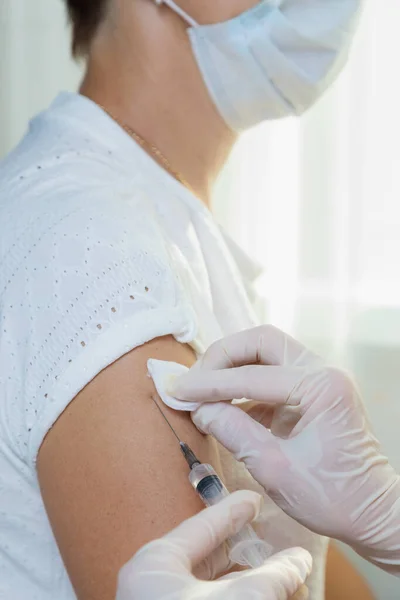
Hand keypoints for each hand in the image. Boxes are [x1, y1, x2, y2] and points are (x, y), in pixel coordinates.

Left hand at [116, 490, 310, 599]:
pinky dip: (236, 595)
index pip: (202, 525)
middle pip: (205, 553)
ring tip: (274, 566)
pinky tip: (261, 594)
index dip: (232, 510)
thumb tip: (299, 560)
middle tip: (267, 532)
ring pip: (209, 582)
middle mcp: (154, 583)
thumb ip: (272, 577)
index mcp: (156, 564)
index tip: (253, 499)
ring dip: (243, 576)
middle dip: (241, 546)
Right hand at [170, 326, 399, 573]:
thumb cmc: (334, 498)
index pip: (252, 375)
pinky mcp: (313, 392)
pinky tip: (225, 406)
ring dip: (233, 367)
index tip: (177, 390)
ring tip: (203, 390)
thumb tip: (199, 409)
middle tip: (194, 380)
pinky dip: (245, 386)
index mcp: (323, 386)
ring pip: (266, 353)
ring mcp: (321, 379)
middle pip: (262, 342)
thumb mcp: (275, 469)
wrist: (372, 514)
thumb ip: (233, 432)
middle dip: (223, 356)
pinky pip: (272, 375)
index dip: (209, 384)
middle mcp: (324, 372)